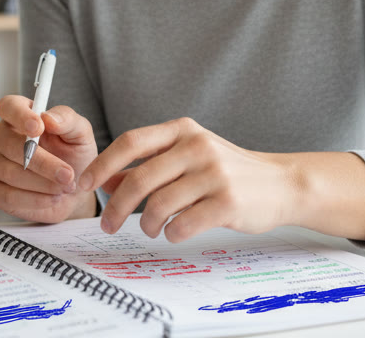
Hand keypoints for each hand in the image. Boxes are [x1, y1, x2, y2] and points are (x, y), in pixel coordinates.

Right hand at [0, 95, 97, 222]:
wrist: (73, 191)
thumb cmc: (74, 156)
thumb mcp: (80, 134)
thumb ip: (68, 120)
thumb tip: (49, 118)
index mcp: (20, 115)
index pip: (8, 106)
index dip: (20, 116)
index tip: (39, 128)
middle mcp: (1, 137)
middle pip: (8, 144)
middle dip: (42, 162)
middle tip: (68, 174)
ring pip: (10, 172)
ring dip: (43, 183)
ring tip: (66, 187)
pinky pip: (7, 195)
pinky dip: (35, 200)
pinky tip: (53, 198)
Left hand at [79, 117, 293, 243]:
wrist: (281, 184)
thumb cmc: (227, 171)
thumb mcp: (188, 156)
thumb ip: (149, 165)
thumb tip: (107, 181)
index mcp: (182, 130)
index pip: (131, 142)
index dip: (102, 164)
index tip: (83, 184)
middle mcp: (197, 146)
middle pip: (140, 179)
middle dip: (115, 207)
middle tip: (107, 225)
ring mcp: (214, 174)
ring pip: (159, 205)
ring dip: (146, 224)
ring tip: (150, 229)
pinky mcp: (228, 202)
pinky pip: (183, 224)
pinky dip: (171, 233)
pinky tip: (174, 232)